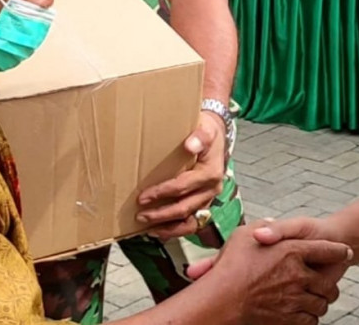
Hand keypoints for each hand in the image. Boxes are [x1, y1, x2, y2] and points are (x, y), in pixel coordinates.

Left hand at [136, 111, 225, 238]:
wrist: (217, 136)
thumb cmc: (208, 132)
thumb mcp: (206, 129)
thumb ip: (200, 136)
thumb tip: (190, 144)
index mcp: (210, 174)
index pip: (183, 187)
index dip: (162, 193)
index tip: (143, 197)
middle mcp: (212, 190)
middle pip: (185, 208)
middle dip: (161, 215)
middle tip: (141, 216)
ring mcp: (208, 199)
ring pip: (190, 221)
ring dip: (169, 228)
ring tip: (149, 229)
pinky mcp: (204, 203)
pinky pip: (192, 222)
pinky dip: (176, 229)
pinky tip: (160, 230)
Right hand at [197, 224, 351, 324]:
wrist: (221, 300)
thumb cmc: (231, 266)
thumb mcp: (244, 235)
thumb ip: (263, 227)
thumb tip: (270, 223)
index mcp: (291, 251)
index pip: (328, 249)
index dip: (339, 250)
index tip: (346, 252)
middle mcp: (298, 275)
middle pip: (329, 283)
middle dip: (331, 284)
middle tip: (329, 285)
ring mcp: (295, 299)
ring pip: (321, 304)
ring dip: (320, 302)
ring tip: (316, 300)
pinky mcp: (289, 319)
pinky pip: (310, 320)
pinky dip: (309, 318)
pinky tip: (302, 314)